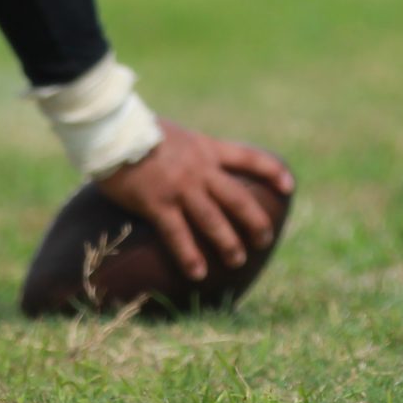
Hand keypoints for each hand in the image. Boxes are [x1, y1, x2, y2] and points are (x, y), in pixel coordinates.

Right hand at [94, 122, 294, 281]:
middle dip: (254, 221)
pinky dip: (190, 255)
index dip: (272, 172)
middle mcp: (200, 169)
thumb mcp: (176, 133)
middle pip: (237, 198)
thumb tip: (193, 159)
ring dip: (228, 243)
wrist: (113, 129)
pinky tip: (198, 273)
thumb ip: (190, 149)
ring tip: (237, 261)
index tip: (289, 185)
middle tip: (265, 239)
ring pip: (213, 220)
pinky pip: (178, 235)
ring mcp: (181, 188)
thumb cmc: (136, 128)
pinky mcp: (158, 203)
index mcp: (206, 148)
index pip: (249, 158)